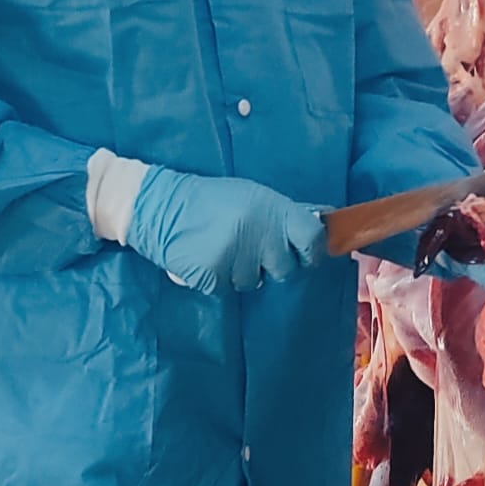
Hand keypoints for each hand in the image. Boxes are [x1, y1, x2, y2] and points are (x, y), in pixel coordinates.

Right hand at [124, 166, 326, 294]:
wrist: (161, 206)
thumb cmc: (213, 200)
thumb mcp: (253, 196)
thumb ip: (283, 215)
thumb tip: (322, 224)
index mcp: (272, 208)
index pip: (311, 237)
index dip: (311, 251)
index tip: (304, 255)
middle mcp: (258, 232)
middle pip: (284, 269)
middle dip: (270, 264)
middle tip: (250, 249)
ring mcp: (235, 255)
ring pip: (254, 282)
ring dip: (240, 272)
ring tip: (222, 249)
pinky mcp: (212, 275)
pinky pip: (227, 289)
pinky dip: (218, 279)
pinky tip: (207, 259)